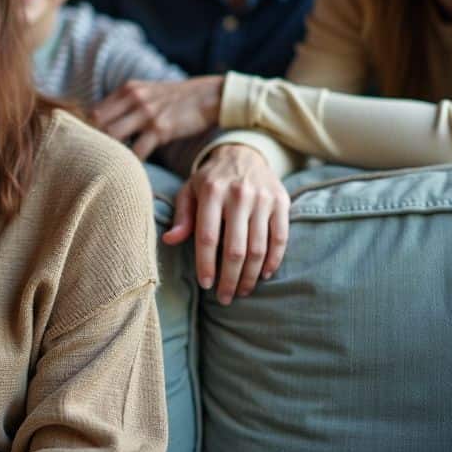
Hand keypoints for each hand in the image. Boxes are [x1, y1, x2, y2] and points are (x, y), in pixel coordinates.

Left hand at [91, 75, 223, 159]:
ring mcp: (147, 113)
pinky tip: (129, 171)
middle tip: (91, 161)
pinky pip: (138, 151)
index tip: (85, 146)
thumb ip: (126, 104)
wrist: (209, 96)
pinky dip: (131, 163)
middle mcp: (134, 97)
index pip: (94, 111)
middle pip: (98, 123)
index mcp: (127, 89)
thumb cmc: (175, 99)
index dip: (86, 130)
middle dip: (92, 143)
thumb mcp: (147, 92)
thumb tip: (103, 123)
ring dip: (109, 153)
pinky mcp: (161, 128)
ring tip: (106, 167)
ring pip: (113, 136)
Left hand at [166, 143, 289, 304]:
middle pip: (235, 249)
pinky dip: (273, 260)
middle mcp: (239, 194)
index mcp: (211, 191)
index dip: (206, 265)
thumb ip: (182, 216)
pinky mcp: (281, 202)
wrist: (243, 153)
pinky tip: (264, 274)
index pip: (207, 237)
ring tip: (242, 291)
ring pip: (258, 248)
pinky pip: (280, 238)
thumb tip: (169, 240)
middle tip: (225, 298)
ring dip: (250, 275)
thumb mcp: (189, 191)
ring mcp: (263, 198)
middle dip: (229, 279)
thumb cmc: (211, 179)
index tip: (205, 285)